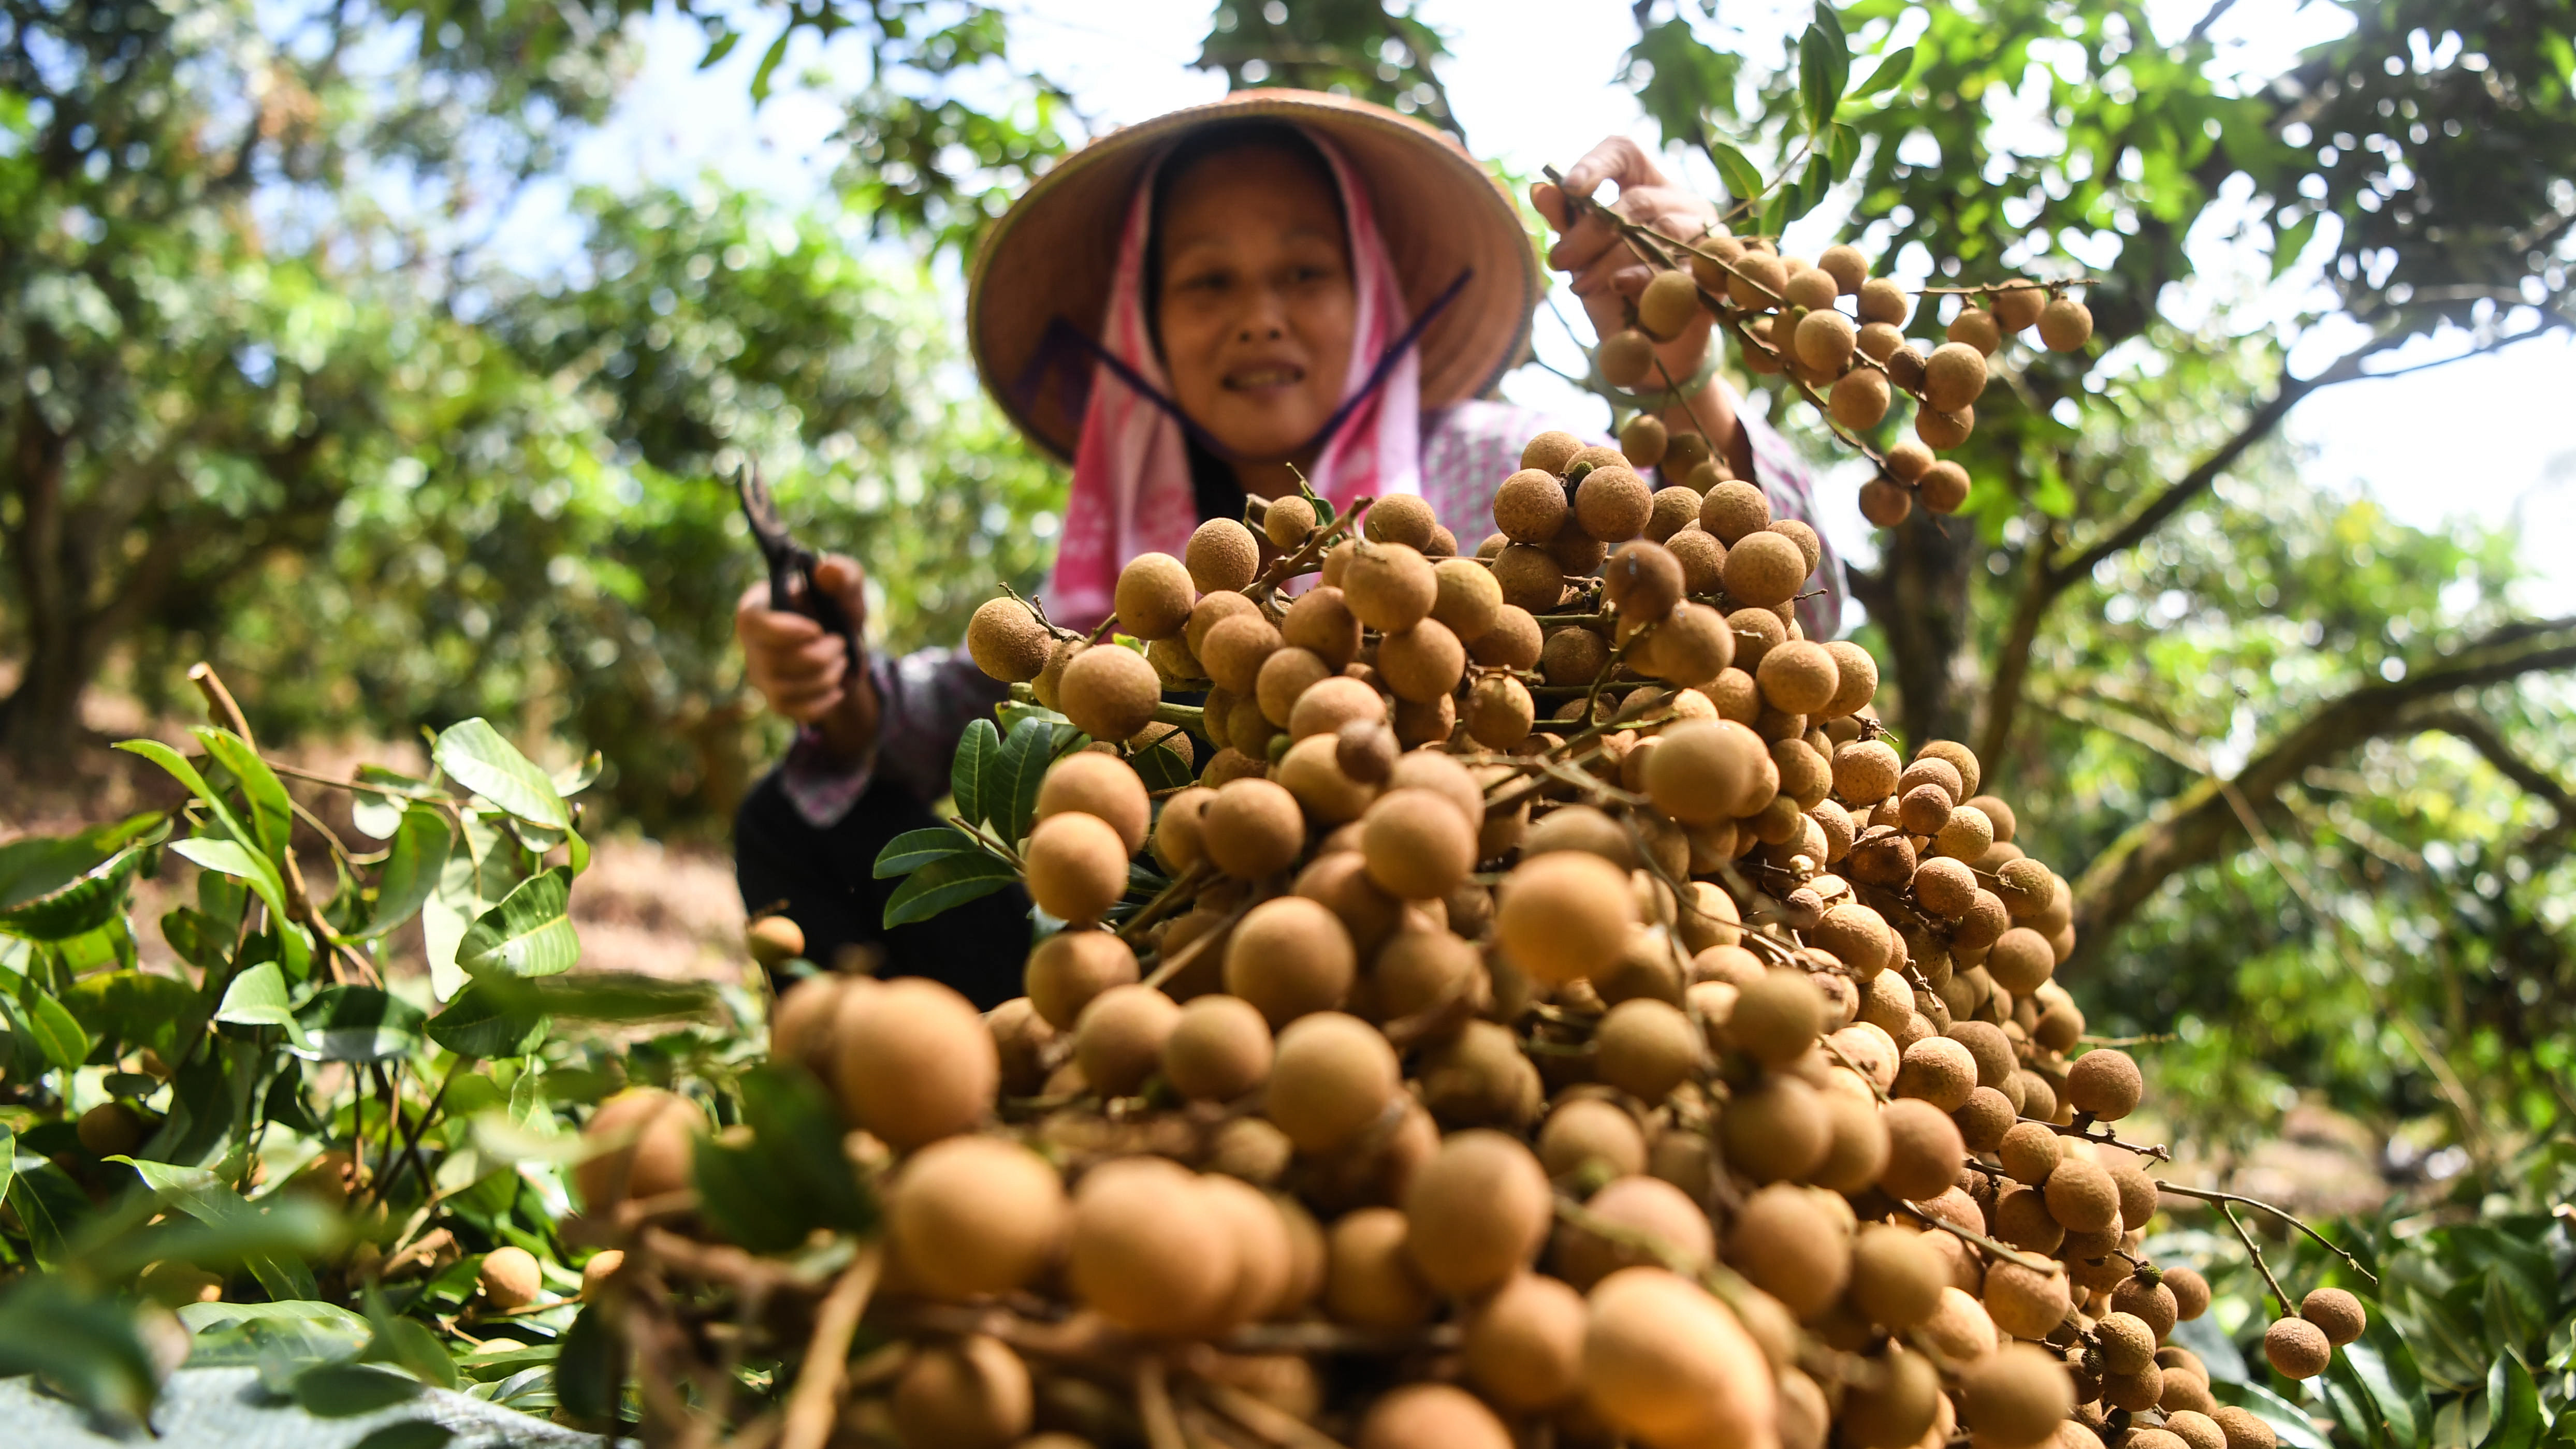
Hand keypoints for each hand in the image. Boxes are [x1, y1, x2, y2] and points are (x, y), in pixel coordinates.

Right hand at [736, 554, 877, 759]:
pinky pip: (797, 710)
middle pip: (774, 661)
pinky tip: (837, 688)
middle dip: (819, 655)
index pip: (751, 623)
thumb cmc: (836, 608)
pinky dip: (825, 700)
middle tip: (840, 643)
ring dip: (827, 676)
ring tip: (841, 661)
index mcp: (757, 608)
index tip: (816, 629)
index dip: (783, 630)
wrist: (845, 646)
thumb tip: (826, 570)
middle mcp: (751, 644)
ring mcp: (761, 676)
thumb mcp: (847, 588)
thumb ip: (843, 574)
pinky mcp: (777, 701)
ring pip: (788, 688)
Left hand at [1531, 137, 1724, 373]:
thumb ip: (1566, 221)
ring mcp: (1705, 234)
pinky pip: (1684, 267)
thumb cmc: (1613, 289)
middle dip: (1591, 232)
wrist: (1649, 348)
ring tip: (1581, 285)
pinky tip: (1621, 289)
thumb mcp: (1583, 255)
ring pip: (1664, 230)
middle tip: (1559, 260)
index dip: (1596, 163)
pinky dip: (1647, 278)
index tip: (1569, 186)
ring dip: (1615, 259)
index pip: (1623, 153)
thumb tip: (1540, 190)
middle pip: (1637, 201)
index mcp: (1645, 184)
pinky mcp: (1714, 271)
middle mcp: (1681, 201)